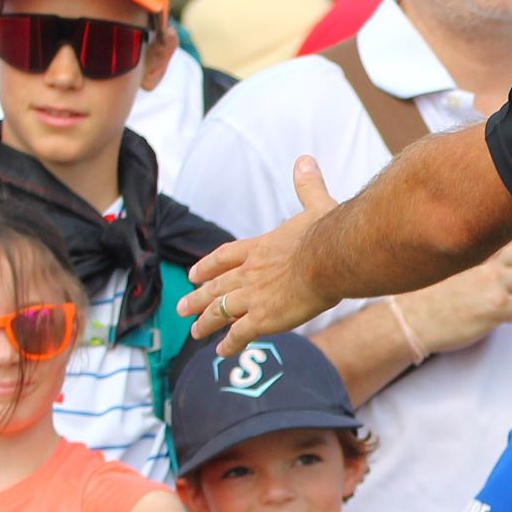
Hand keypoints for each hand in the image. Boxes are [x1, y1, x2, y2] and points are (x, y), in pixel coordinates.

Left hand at [185, 157, 344, 348]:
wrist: (330, 257)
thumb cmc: (327, 232)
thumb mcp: (316, 205)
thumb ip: (307, 185)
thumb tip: (305, 160)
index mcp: (260, 247)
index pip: (225, 257)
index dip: (207, 266)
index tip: (193, 274)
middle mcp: (250, 273)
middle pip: (215, 286)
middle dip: (197, 298)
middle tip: (181, 308)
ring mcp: (253, 297)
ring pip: (220, 311)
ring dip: (205, 322)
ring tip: (194, 332)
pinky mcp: (263, 319)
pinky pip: (239, 334)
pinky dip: (229, 344)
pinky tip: (221, 352)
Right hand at [396, 232, 511, 357]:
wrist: (407, 318)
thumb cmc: (423, 292)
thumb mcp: (449, 257)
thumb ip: (476, 247)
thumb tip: (510, 244)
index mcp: (475, 241)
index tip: (511, 258)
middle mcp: (486, 256)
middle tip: (504, 280)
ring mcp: (492, 279)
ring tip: (493, 299)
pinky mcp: (495, 304)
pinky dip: (510, 315)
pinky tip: (490, 314)